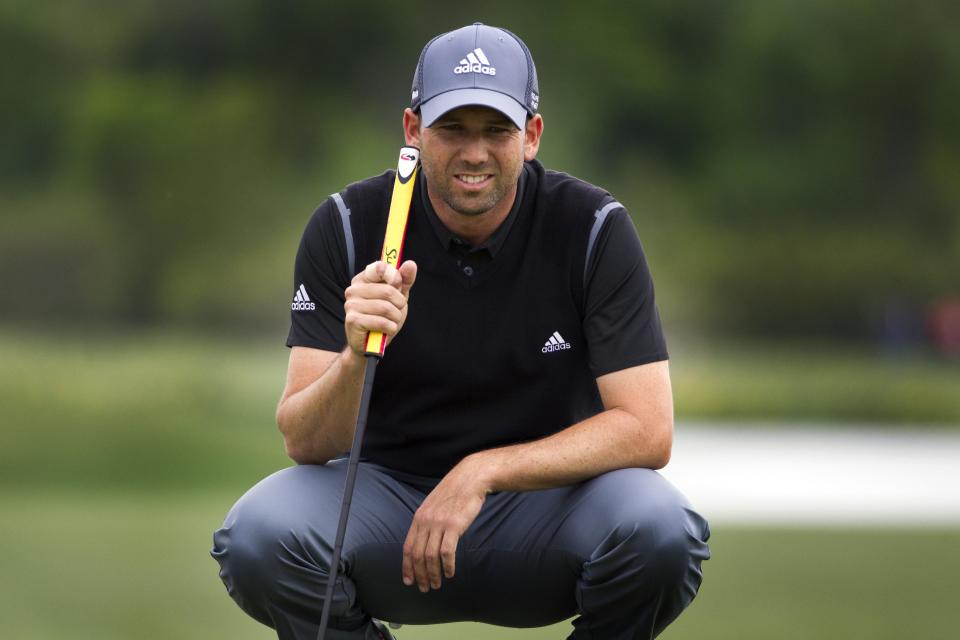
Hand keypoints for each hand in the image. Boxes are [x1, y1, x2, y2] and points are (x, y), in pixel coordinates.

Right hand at [343, 260, 416, 355]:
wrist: (371, 344)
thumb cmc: (384, 317)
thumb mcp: (398, 297)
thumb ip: (404, 280)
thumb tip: (410, 264)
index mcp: (363, 279)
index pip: (381, 268)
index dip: (395, 278)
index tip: (398, 287)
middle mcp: (353, 290)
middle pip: (388, 291)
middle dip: (399, 304)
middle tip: (396, 312)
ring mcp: (351, 305)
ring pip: (386, 308)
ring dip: (395, 318)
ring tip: (390, 322)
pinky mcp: (353, 320)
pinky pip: (381, 321)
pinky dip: (390, 328)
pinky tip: (386, 330)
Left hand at [402, 456, 490, 591]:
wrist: (470, 478)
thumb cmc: (455, 492)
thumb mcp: (433, 504)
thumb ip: (427, 521)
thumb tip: (424, 540)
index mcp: (419, 517)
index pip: (408, 547)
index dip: (407, 566)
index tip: (408, 580)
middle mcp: (426, 521)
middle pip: (418, 555)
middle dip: (419, 575)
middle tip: (424, 588)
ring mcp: (439, 523)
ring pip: (431, 556)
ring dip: (433, 574)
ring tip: (437, 584)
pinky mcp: (454, 525)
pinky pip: (447, 552)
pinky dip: (447, 566)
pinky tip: (450, 573)